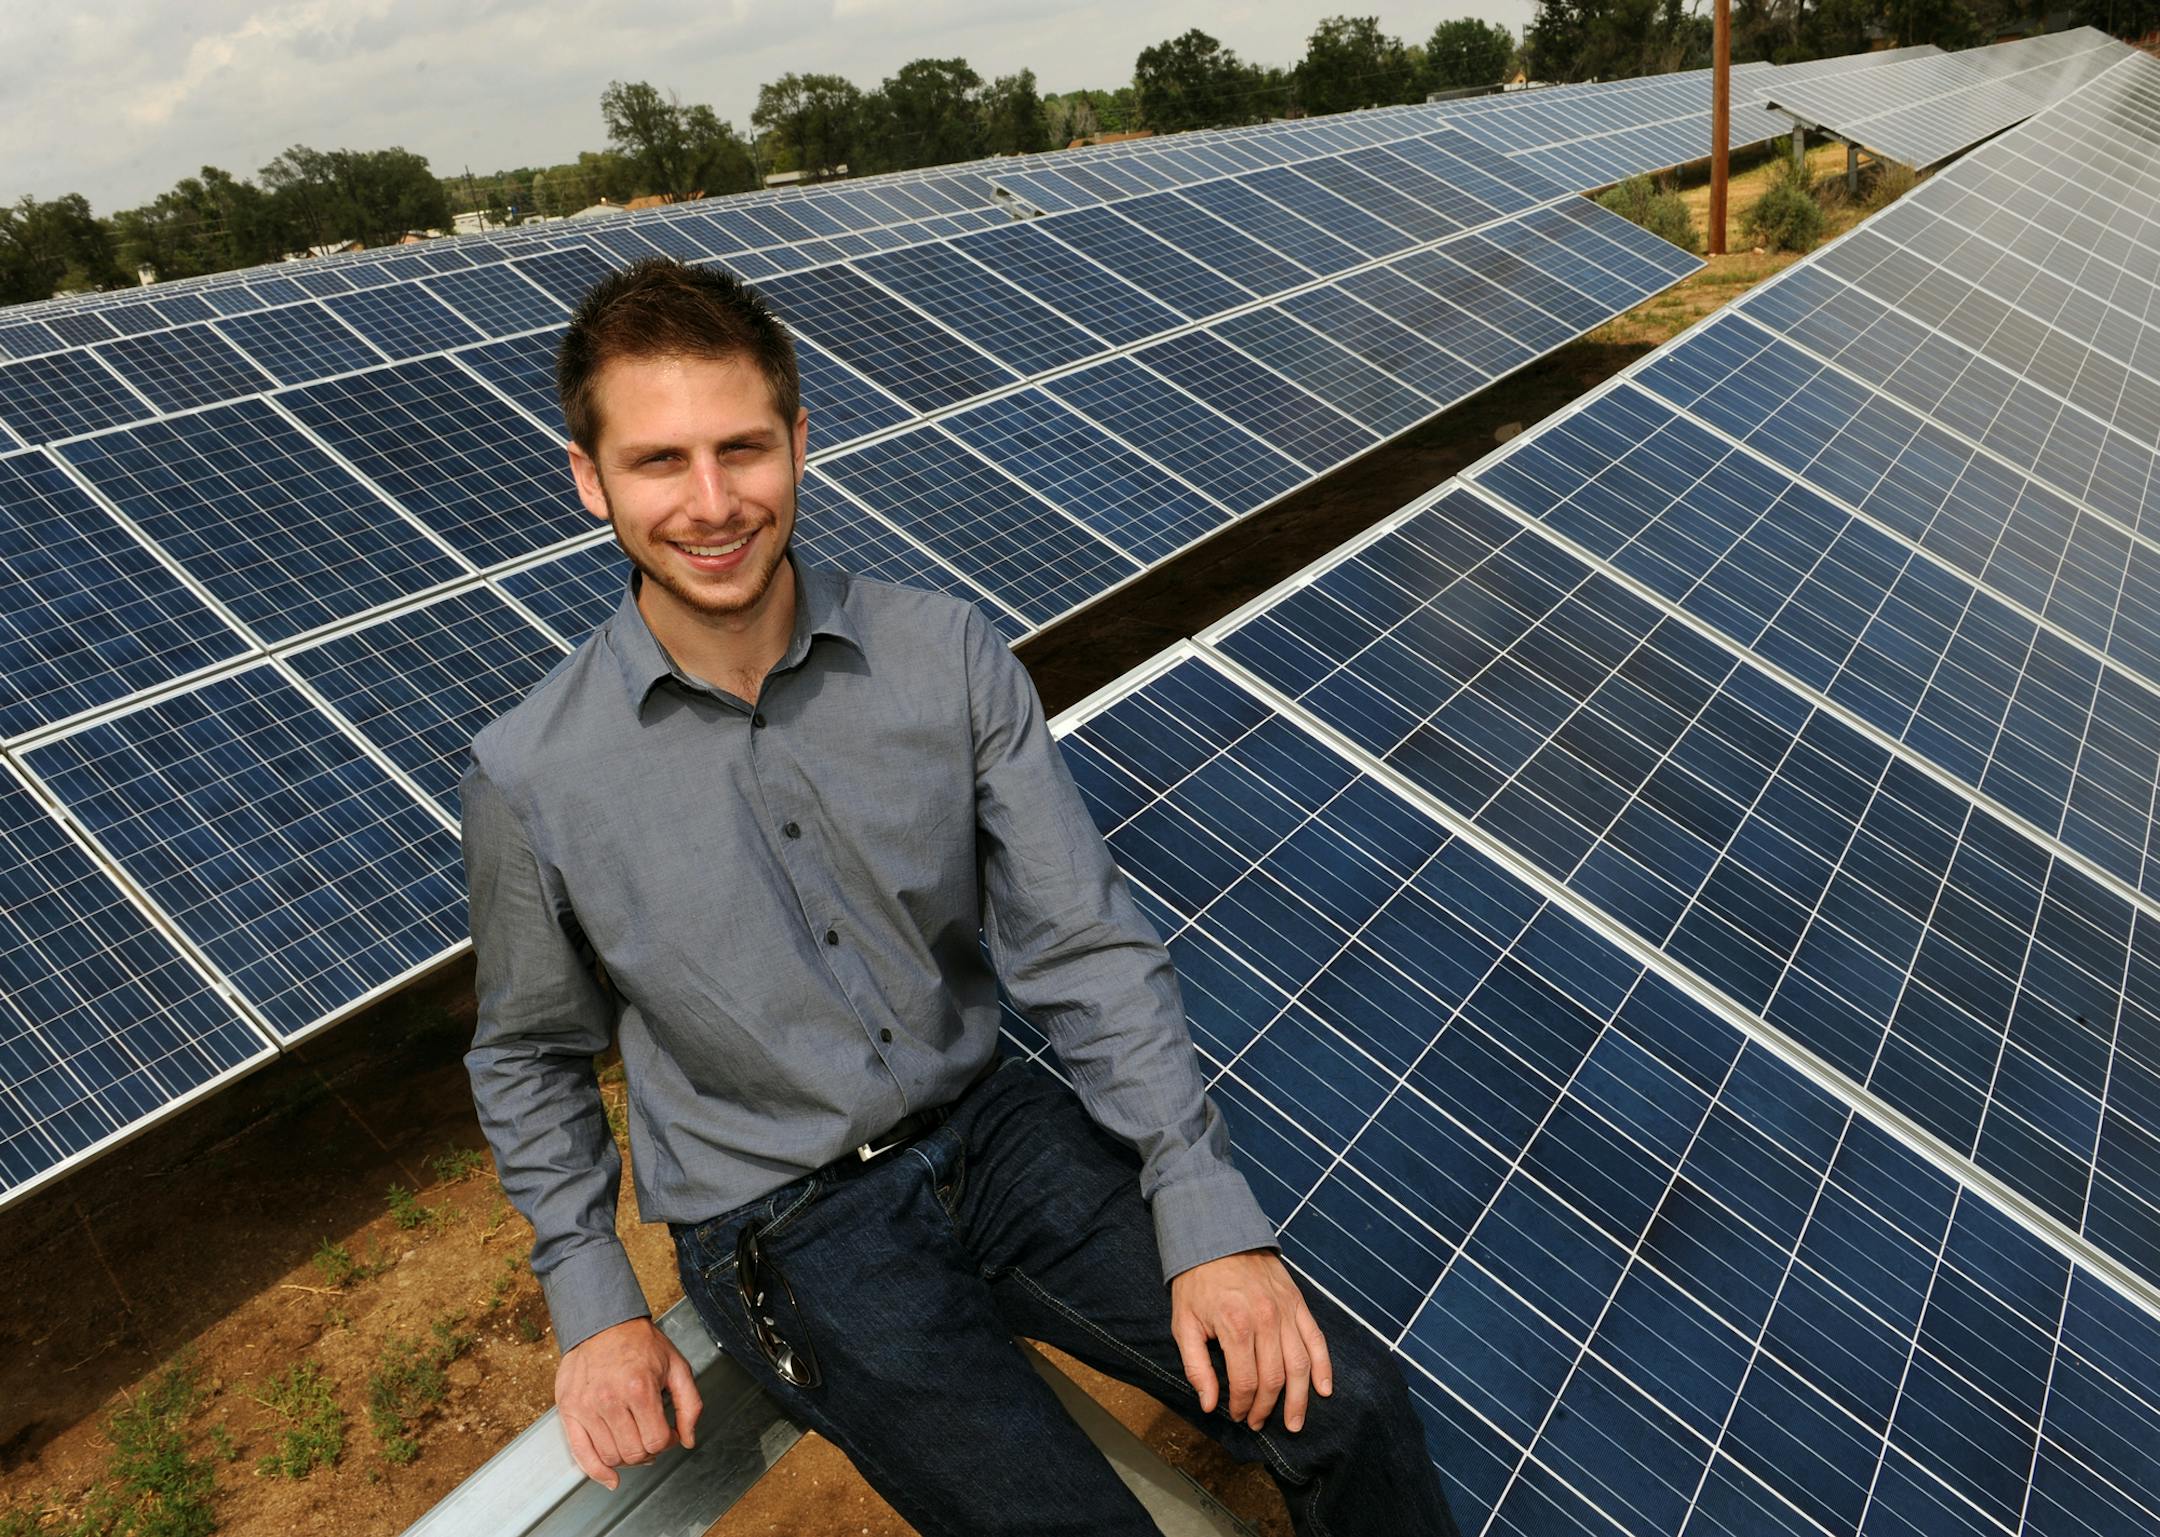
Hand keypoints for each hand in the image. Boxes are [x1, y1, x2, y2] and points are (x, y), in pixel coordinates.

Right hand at [555, 1316, 702, 1488]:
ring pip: (610, 1456)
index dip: (668, 1442)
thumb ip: (689, 1404)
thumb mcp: (677, 1366)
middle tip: (650, 1436)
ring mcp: (586, 1407)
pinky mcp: (568, 1410)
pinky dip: (596, 1472)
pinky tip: (609, 1477)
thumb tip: (688, 1438)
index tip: (668, 1434)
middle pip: (633, 1453)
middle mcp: (610, 1400)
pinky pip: (580, 1453)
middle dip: (648, 1450)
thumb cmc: (639, 1343)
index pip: (656, 1441)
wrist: (603, 1323)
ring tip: (632, 1440)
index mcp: (639, 1389)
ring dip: (626, 1457)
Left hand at [1169, 1249, 1332, 1432]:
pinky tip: (1324, 1389)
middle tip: (1259, 1423)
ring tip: (1295, 1422)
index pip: (1246, 1382)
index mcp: (1235, 1326)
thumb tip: (1209, 1404)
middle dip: (1267, 1408)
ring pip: (1300, 1365)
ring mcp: (1286, 1311)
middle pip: (1274, 1378)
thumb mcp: (1183, 1324)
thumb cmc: (1196, 1283)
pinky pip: (1316, 1340)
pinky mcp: (1298, 1302)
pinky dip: (1323, 1366)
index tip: (1238, 1416)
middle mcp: (1266, 1320)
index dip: (1243, 1406)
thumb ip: (1196, 1367)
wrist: (1217, 1237)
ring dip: (1299, 1399)